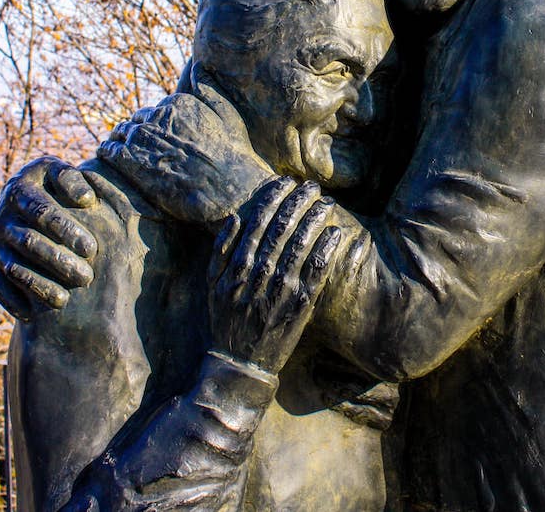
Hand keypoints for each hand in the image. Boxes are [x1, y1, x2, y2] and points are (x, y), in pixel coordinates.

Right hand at [0, 156, 97, 319]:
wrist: (27, 197)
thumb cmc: (55, 186)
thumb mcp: (60, 173)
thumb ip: (72, 180)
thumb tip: (86, 199)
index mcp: (19, 190)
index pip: (41, 211)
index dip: (65, 229)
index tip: (91, 248)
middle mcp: (2, 217)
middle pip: (28, 242)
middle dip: (58, 261)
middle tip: (86, 277)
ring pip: (13, 268)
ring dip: (38, 285)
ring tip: (64, 300)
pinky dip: (11, 301)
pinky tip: (30, 316)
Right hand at [207, 177, 344, 372]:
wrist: (241, 362)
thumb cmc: (226, 320)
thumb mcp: (211, 285)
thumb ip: (220, 250)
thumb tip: (236, 217)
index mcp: (237, 267)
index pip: (258, 222)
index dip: (273, 199)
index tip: (285, 182)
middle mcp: (259, 275)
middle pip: (282, 228)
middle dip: (298, 202)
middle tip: (311, 186)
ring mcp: (281, 289)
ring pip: (301, 245)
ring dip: (315, 219)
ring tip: (326, 202)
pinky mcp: (300, 304)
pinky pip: (317, 271)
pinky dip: (325, 250)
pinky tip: (334, 233)